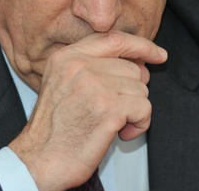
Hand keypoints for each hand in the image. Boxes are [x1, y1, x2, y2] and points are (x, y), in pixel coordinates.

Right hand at [8, 31, 166, 190]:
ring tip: (113, 124)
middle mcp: (80, 66)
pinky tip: (120, 133)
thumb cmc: (54, 130)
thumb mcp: (63, 84)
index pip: (114, 38)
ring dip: (135, 111)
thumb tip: (138, 63)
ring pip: (141, 89)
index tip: (158, 54)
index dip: (141, 45)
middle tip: (116, 111)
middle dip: (133, 92)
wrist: (40, 160)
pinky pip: (144, 108)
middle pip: (133, 67)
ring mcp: (94, 85)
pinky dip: (139, 125)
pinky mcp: (108, 108)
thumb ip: (92, 66)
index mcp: (67, 57)